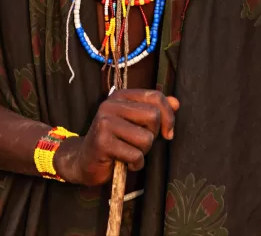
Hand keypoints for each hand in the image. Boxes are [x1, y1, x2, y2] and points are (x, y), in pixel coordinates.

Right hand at [55, 89, 178, 185]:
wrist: (84, 161)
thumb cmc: (115, 142)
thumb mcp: (135, 123)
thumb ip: (155, 111)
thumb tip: (176, 102)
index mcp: (121, 96)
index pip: (155, 96)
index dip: (168, 116)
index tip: (167, 132)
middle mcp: (111, 105)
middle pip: (153, 116)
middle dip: (153, 135)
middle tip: (139, 143)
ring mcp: (105, 122)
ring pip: (146, 138)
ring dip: (143, 152)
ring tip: (129, 152)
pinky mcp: (102, 142)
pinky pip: (135, 155)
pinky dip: (135, 163)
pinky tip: (123, 162)